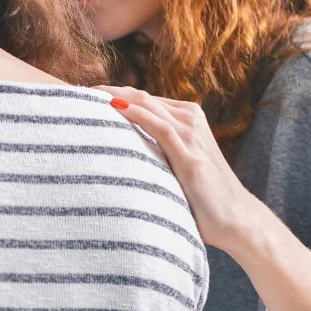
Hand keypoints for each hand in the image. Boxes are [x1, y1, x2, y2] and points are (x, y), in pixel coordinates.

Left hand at [97, 86, 267, 252]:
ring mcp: (191, 134)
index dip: (112, 95)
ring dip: (114, 97)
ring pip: (147, 105)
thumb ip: (155, 154)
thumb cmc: (203, 198)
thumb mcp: (175, 167)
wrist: (236, 218)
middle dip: (107, 91)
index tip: (82, 97)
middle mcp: (190, 119)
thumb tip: (120, 155)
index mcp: (186, 120)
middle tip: (75, 92)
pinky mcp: (189, 153)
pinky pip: (157, 125)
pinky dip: (134, 113)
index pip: (143, 100)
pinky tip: (111, 107)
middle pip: (141, 97)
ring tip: (85, 95)